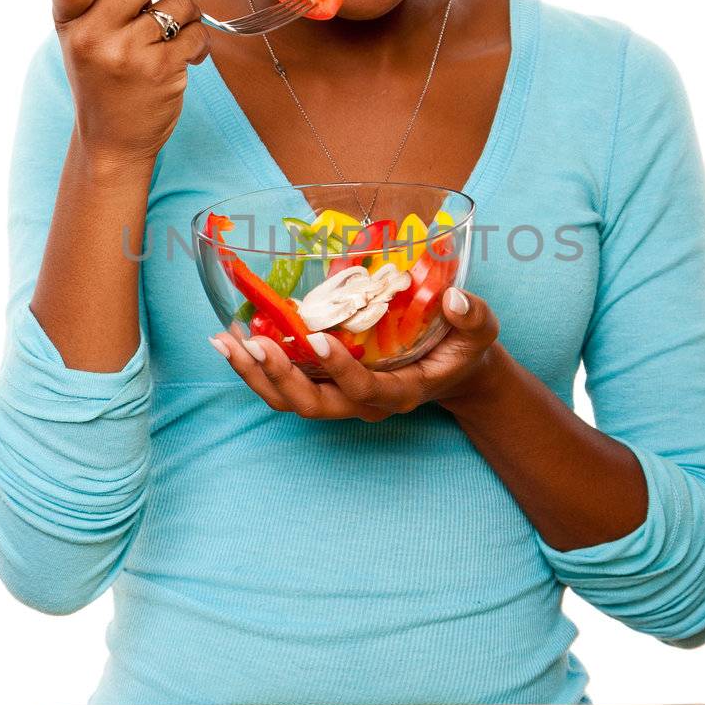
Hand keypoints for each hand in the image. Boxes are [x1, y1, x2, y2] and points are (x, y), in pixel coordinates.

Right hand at [53, 0, 210, 167]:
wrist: (112, 140)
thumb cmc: (104, 77)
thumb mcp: (94, 30)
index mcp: (69, 20)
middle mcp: (93, 36)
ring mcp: (127, 54)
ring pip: (179, 4)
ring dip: (186, 14)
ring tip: (173, 34)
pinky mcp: (162, 71)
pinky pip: (196, 32)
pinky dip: (198, 41)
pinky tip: (185, 56)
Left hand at [208, 286, 500, 421]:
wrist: (453, 370)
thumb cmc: (463, 348)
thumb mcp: (480, 330)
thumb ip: (473, 316)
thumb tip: (454, 299)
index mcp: (401, 392)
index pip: (365, 391)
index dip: (341, 371)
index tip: (318, 340)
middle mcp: (364, 402)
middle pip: (312, 405)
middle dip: (279, 378)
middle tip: (253, 343)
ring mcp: (340, 397)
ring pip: (289, 400)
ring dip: (255, 374)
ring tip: (224, 343)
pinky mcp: (323, 385)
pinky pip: (284, 385)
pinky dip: (255, 366)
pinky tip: (230, 340)